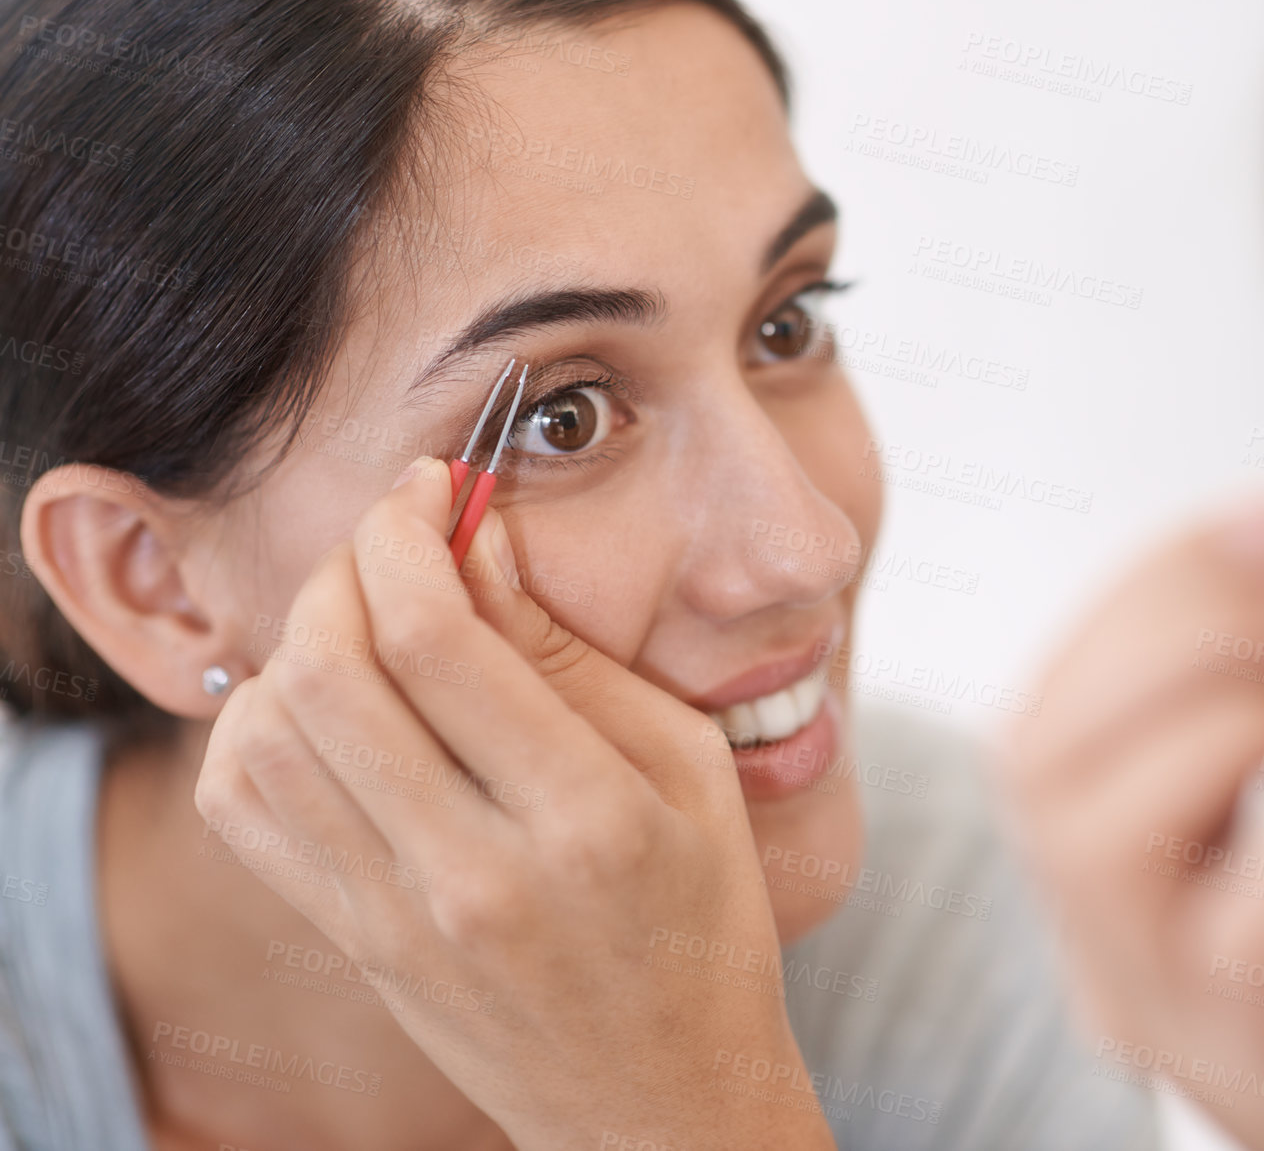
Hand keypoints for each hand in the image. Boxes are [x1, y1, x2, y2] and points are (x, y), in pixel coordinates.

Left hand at [195, 456, 833, 1150]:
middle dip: (349, 564)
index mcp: (584, 817)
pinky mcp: (355, 939)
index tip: (435, 488)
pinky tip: (324, 700)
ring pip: (269, 731)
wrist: (658, 1098)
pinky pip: (246, 807)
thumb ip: (577, 658)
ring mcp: (397, 916)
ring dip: (301, 637)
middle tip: (396, 535)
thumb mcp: (688, 772)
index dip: (413, 531)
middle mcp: (472, 871)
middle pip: (331, 669)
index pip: (435, 637)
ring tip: (363, 613)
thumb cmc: (703, 924)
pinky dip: (258, 724)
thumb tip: (480, 541)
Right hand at [995, 496, 1263, 1150]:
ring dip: (1241, 717)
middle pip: (1033, 749)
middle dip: (1188, 626)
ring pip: (1093, 832)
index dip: (1160, 573)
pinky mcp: (1256, 1060)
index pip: (1051, 688)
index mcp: (1106, 851)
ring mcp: (1160, 1005)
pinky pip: (1242, 927)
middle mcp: (1098, 933)